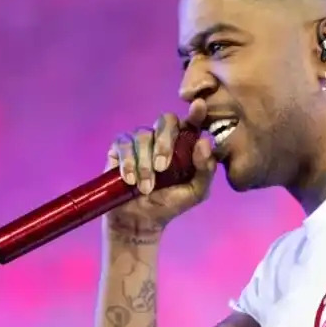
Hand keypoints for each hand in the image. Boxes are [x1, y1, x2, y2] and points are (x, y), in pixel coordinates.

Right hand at [104, 98, 213, 238]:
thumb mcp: (195, 192)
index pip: (192, 122)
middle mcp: (163, 137)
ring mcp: (141, 140)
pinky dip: (128, 163)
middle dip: (164, 144)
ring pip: (143, 136)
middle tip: (163, 169)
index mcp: (185, 143)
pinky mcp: (120, 148)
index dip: (196, 112)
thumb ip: (205, 170)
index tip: (199, 106)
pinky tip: (130, 180)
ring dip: (145, 164)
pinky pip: (124, 144)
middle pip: (166, 121)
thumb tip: (204, 142)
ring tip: (146, 188)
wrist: (141, 220)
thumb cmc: (170, 203)